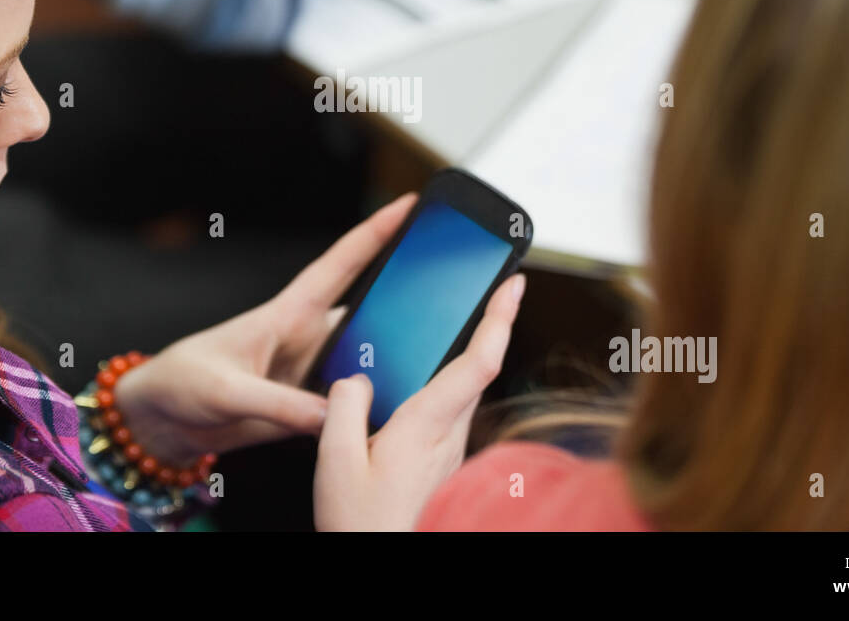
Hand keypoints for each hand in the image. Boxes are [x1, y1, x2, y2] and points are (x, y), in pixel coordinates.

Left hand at [112, 194, 417, 465]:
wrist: (156, 423)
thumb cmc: (180, 384)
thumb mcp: (227, 390)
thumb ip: (279, 404)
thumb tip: (334, 414)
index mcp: (286, 316)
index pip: (340, 265)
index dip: (375, 233)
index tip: (410, 205)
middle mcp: (304, 340)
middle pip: (367, 315)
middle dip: (406, 305)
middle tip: (452, 304)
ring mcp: (306, 375)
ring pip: (363, 364)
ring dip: (392, 366)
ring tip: (434, 371)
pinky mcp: (303, 410)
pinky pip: (347, 407)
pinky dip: (369, 410)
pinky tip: (394, 417)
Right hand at [313, 271, 525, 530]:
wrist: (381, 562)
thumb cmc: (363, 526)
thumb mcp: (334, 461)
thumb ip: (343, 406)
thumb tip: (355, 378)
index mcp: (426, 427)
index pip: (478, 363)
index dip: (500, 319)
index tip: (513, 285)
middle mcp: (448, 437)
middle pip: (477, 369)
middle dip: (488, 325)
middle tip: (492, 289)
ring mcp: (448, 452)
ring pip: (461, 392)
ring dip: (463, 356)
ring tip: (451, 328)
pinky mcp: (439, 464)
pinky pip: (445, 413)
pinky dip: (441, 386)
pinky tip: (414, 386)